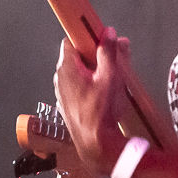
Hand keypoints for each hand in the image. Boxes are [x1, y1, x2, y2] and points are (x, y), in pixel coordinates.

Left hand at [54, 27, 129, 174]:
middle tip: (116, 60)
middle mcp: (60, 78)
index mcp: (67, 68)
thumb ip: (109, 53)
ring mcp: (63, 92)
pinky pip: (80, 87)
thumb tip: (109, 34)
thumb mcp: (110, 77)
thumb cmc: (100, 112)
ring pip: (80, 73)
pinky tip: (105, 95)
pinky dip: (91, 86)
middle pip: (78, 57)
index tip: (101, 39)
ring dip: (96, 72)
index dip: (87, 37)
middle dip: (97, 56)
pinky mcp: (68, 104)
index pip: (72, 40)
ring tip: (113, 80)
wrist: (94, 144)